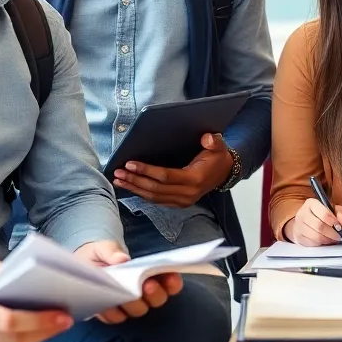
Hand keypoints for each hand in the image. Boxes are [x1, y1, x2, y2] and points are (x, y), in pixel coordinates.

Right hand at [0, 260, 72, 341]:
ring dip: (37, 341)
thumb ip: (1, 269)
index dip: (40, 321)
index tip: (63, 316)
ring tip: (53, 328)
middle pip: (15, 340)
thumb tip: (30, 278)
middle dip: (45, 331)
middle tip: (65, 321)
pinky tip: (33, 337)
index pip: (10, 321)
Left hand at [74, 240, 182, 324]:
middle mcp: (143, 292)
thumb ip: (113, 251)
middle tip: (147, 285)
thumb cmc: (101, 254)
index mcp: (151, 274)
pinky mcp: (111, 313)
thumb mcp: (105, 247)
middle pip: (158, 300)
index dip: (173, 282)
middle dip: (154, 294)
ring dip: (134, 304)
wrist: (81, 264)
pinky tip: (106, 304)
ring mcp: (128, 304)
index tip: (170, 277)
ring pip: (139, 310)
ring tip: (125, 295)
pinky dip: (112, 312)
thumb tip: (122, 260)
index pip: (171, 283)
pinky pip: (116, 318)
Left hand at [113, 133, 231, 207]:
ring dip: (134, 188)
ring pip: (153, 197)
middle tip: (118, 172)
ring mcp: (183, 201)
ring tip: (119, 180)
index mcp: (195, 179)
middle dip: (135, 180)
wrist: (223, 172)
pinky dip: (142, 194)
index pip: (165, 176)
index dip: (146, 170)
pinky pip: (157, 200)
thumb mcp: (218, 146)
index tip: (130, 163)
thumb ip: (213, 141)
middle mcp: (188, 194)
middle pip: (155, 189)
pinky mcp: (178, 203)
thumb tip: (206, 138)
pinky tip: (130, 187)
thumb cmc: (217, 158)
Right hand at [285, 198, 341, 245]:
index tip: (339, 226)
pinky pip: (311, 243)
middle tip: (338, 235)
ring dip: (327, 239)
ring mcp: (298, 225)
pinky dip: (320, 244)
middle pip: (319, 226)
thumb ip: (341, 213)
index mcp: (311, 203)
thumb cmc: (321, 214)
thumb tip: (341, 222)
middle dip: (331, 233)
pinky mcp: (298, 236)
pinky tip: (324, 241)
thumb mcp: (333, 209)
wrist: (306, 221)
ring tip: (332, 239)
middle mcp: (302, 213)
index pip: (323, 213)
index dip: (333, 221)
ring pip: (315, 236)